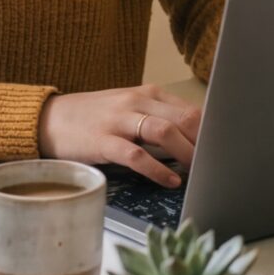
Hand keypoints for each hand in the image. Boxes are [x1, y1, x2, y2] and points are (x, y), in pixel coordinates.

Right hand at [37, 85, 201, 186]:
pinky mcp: (102, 141)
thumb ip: (159, 120)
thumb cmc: (93, 119)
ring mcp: (118, 120)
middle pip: (184, 117)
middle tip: (217, 163)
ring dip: (187, 153)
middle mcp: (136, 102)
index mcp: (148, 94)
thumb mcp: (129, 110)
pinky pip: (136, 155)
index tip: (225, 149)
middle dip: (205, 142)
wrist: (48, 119)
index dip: (212, 131)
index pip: (191, 109)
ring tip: (199, 172)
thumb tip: (195, 141)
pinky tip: (171, 181)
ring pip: (164, 131)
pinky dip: (157, 169)